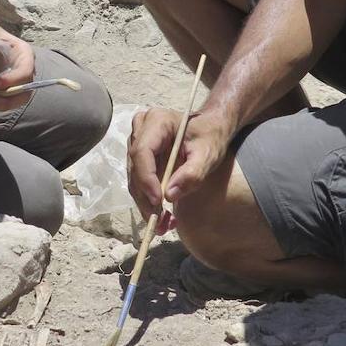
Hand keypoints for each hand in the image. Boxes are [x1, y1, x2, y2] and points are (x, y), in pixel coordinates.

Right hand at [127, 107, 232, 226]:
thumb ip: (192, 173)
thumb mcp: (208, 154)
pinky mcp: (140, 155)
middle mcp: (141, 129)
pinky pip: (139, 180)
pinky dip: (149, 200)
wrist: (211, 128)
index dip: (146, 179)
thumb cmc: (211, 136)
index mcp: (157, 121)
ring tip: (163, 224)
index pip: (142, 152)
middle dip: (146, 198)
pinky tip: (163, 216)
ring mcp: (138, 141)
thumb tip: (170, 195)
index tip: (158, 202)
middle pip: (135, 168)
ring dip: (146, 204)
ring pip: (134, 178)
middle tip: (160, 222)